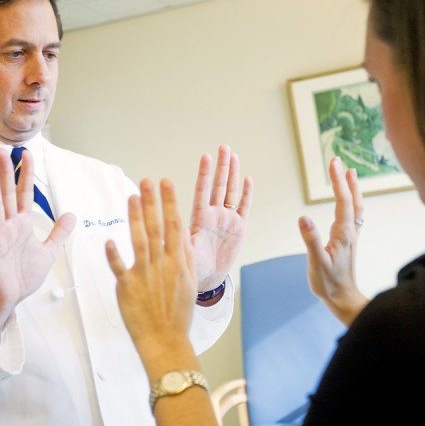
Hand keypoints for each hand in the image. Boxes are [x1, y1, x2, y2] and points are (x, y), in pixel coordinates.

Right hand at [0, 148, 75, 335]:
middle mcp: (8, 226)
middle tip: (2, 150)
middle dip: (6, 172)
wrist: (11, 299)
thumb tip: (71, 215)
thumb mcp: (49, 252)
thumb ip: (59, 233)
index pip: (24, 194)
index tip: (26, 154)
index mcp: (21, 224)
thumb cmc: (23, 275)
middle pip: (7, 194)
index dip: (26, 174)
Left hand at [106, 178, 197, 373]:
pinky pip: (119, 268)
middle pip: (156, 228)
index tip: (166, 183)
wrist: (166, 341)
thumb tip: (181, 233)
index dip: (169, 202)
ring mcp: (144, 276)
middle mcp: (162, 265)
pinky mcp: (127, 288)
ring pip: (139, 241)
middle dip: (152, 202)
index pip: (174, 225)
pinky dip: (114, 254)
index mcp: (177, 263)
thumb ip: (184, 256)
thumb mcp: (188, 282)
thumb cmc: (177, 314)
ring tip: (132, 197)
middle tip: (147, 181)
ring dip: (135, 218)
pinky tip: (109, 239)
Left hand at [189, 145, 252, 292]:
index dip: (204, 175)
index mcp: (199, 219)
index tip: (206, 157)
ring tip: (233, 155)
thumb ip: (184, 243)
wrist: (207, 278)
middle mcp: (213, 214)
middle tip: (223, 147)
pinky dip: (246, 193)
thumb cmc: (192, 267)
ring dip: (232, 173)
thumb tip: (177, 230)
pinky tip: (247, 178)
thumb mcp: (187, 255)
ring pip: (230, 191)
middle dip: (221, 166)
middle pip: (218, 186)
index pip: (202, 192)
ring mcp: (227, 218)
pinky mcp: (239, 227)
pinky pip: (244, 206)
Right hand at [298, 157, 368, 325]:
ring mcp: (352, 237)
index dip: (337, 181)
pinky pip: (355, 216)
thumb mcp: (316, 262)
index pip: (342, 201)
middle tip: (338, 161)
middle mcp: (351, 232)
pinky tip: (349, 202)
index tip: (333, 163)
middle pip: (352, 200)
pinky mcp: (349, 242)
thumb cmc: (329, 284)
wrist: (344, 300)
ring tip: (349, 173)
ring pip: (356, 207)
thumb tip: (303, 217)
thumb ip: (310, 239)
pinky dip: (353, 202)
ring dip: (353, 189)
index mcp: (343, 234)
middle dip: (345, 179)